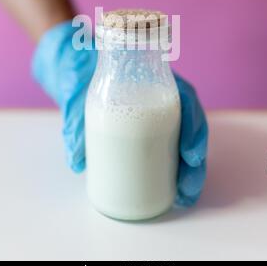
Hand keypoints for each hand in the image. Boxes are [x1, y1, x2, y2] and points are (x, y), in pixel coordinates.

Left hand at [32, 21, 207, 205]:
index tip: (190, 154)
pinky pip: (169, 148)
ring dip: (189, 170)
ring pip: (183, 140)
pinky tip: (174, 192)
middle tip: (187, 188)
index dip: (194, 126)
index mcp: (152, 78)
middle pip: (191, 126)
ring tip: (184, 196)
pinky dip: (175, 170)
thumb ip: (74, 119)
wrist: (71, 69)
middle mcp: (160, 97)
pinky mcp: (145, 131)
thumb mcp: (74, 87)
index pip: (186, 99)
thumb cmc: (78, 71)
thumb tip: (77, 161)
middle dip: (195, 160)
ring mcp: (155, 114)